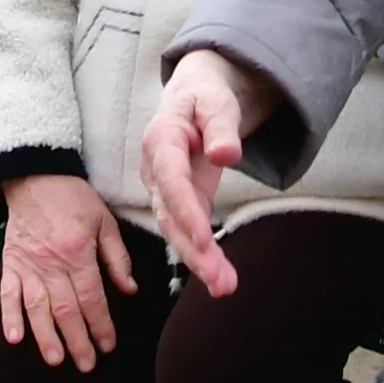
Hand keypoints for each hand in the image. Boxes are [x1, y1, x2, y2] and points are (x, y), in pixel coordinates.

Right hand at [0, 172, 136, 368]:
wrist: (35, 176)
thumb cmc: (75, 199)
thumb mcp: (105, 221)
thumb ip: (118, 258)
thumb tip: (130, 290)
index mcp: (79, 253)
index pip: (92, 298)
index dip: (100, 325)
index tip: (108, 345)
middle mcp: (52, 263)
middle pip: (66, 310)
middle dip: (77, 341)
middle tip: (87, 365)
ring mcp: (28, 265)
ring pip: (37, 308)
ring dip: (46, 336)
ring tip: (56, 360)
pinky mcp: (10, 264)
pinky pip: (8, 294)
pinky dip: (9, 317)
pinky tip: (15, 339)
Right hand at [138, 51, 281, 298]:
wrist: (194, 95)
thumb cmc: (206, 95)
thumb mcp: (217, 101)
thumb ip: (221, 127)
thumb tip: (226, 155)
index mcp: (161, 140)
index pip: (170, 180)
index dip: (185, 210)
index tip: (205, 239)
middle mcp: (156, 170)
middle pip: (170, 215)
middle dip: (193, 250)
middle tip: (218, 279)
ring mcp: (165, 189)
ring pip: (176, 231)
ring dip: (199, 261)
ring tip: (225, 287)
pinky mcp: (181, 202)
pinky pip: (188, 232)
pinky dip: (204, 256)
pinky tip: (221, 279)